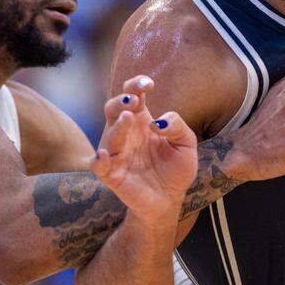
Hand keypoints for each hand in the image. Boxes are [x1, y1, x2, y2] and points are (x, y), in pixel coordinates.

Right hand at [91, 76, 196, 221]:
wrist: (170, 200)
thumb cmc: (176, 169)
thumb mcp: (187, 144)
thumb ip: (178, 127)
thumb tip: (159, 122)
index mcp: (142, 121)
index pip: (133, 95)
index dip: (136, 84)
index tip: (149, 84)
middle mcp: (126, 133)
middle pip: (113, 108)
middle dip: (121, 100)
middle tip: (134, 101)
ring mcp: (117, 153)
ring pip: (108, 133)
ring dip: (118, 125)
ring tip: (128, 117)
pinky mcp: (111, 174)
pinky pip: (97, 165)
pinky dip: (98, 160)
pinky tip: (105, 154)